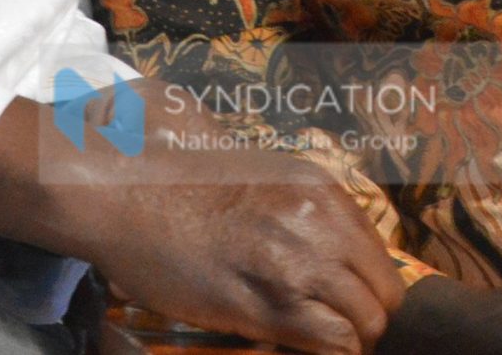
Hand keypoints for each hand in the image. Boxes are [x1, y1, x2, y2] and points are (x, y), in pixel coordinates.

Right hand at [0, 87, 404, 354]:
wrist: (117, 186)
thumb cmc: (170, 168)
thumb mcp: (256, 165)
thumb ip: (294, 194)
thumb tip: (314, 222)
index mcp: (318, 187)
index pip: (381, 254)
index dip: (368, 284)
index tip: (347, 297)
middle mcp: (318, 222)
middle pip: (384, 295)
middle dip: (368, 317)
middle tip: (337, 326)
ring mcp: (293, 266)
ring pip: (366, 326)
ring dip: (349, 338)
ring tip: (318, 337)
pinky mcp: (261, 307)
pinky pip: (329, 344)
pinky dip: (326, 351)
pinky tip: (299, 344)